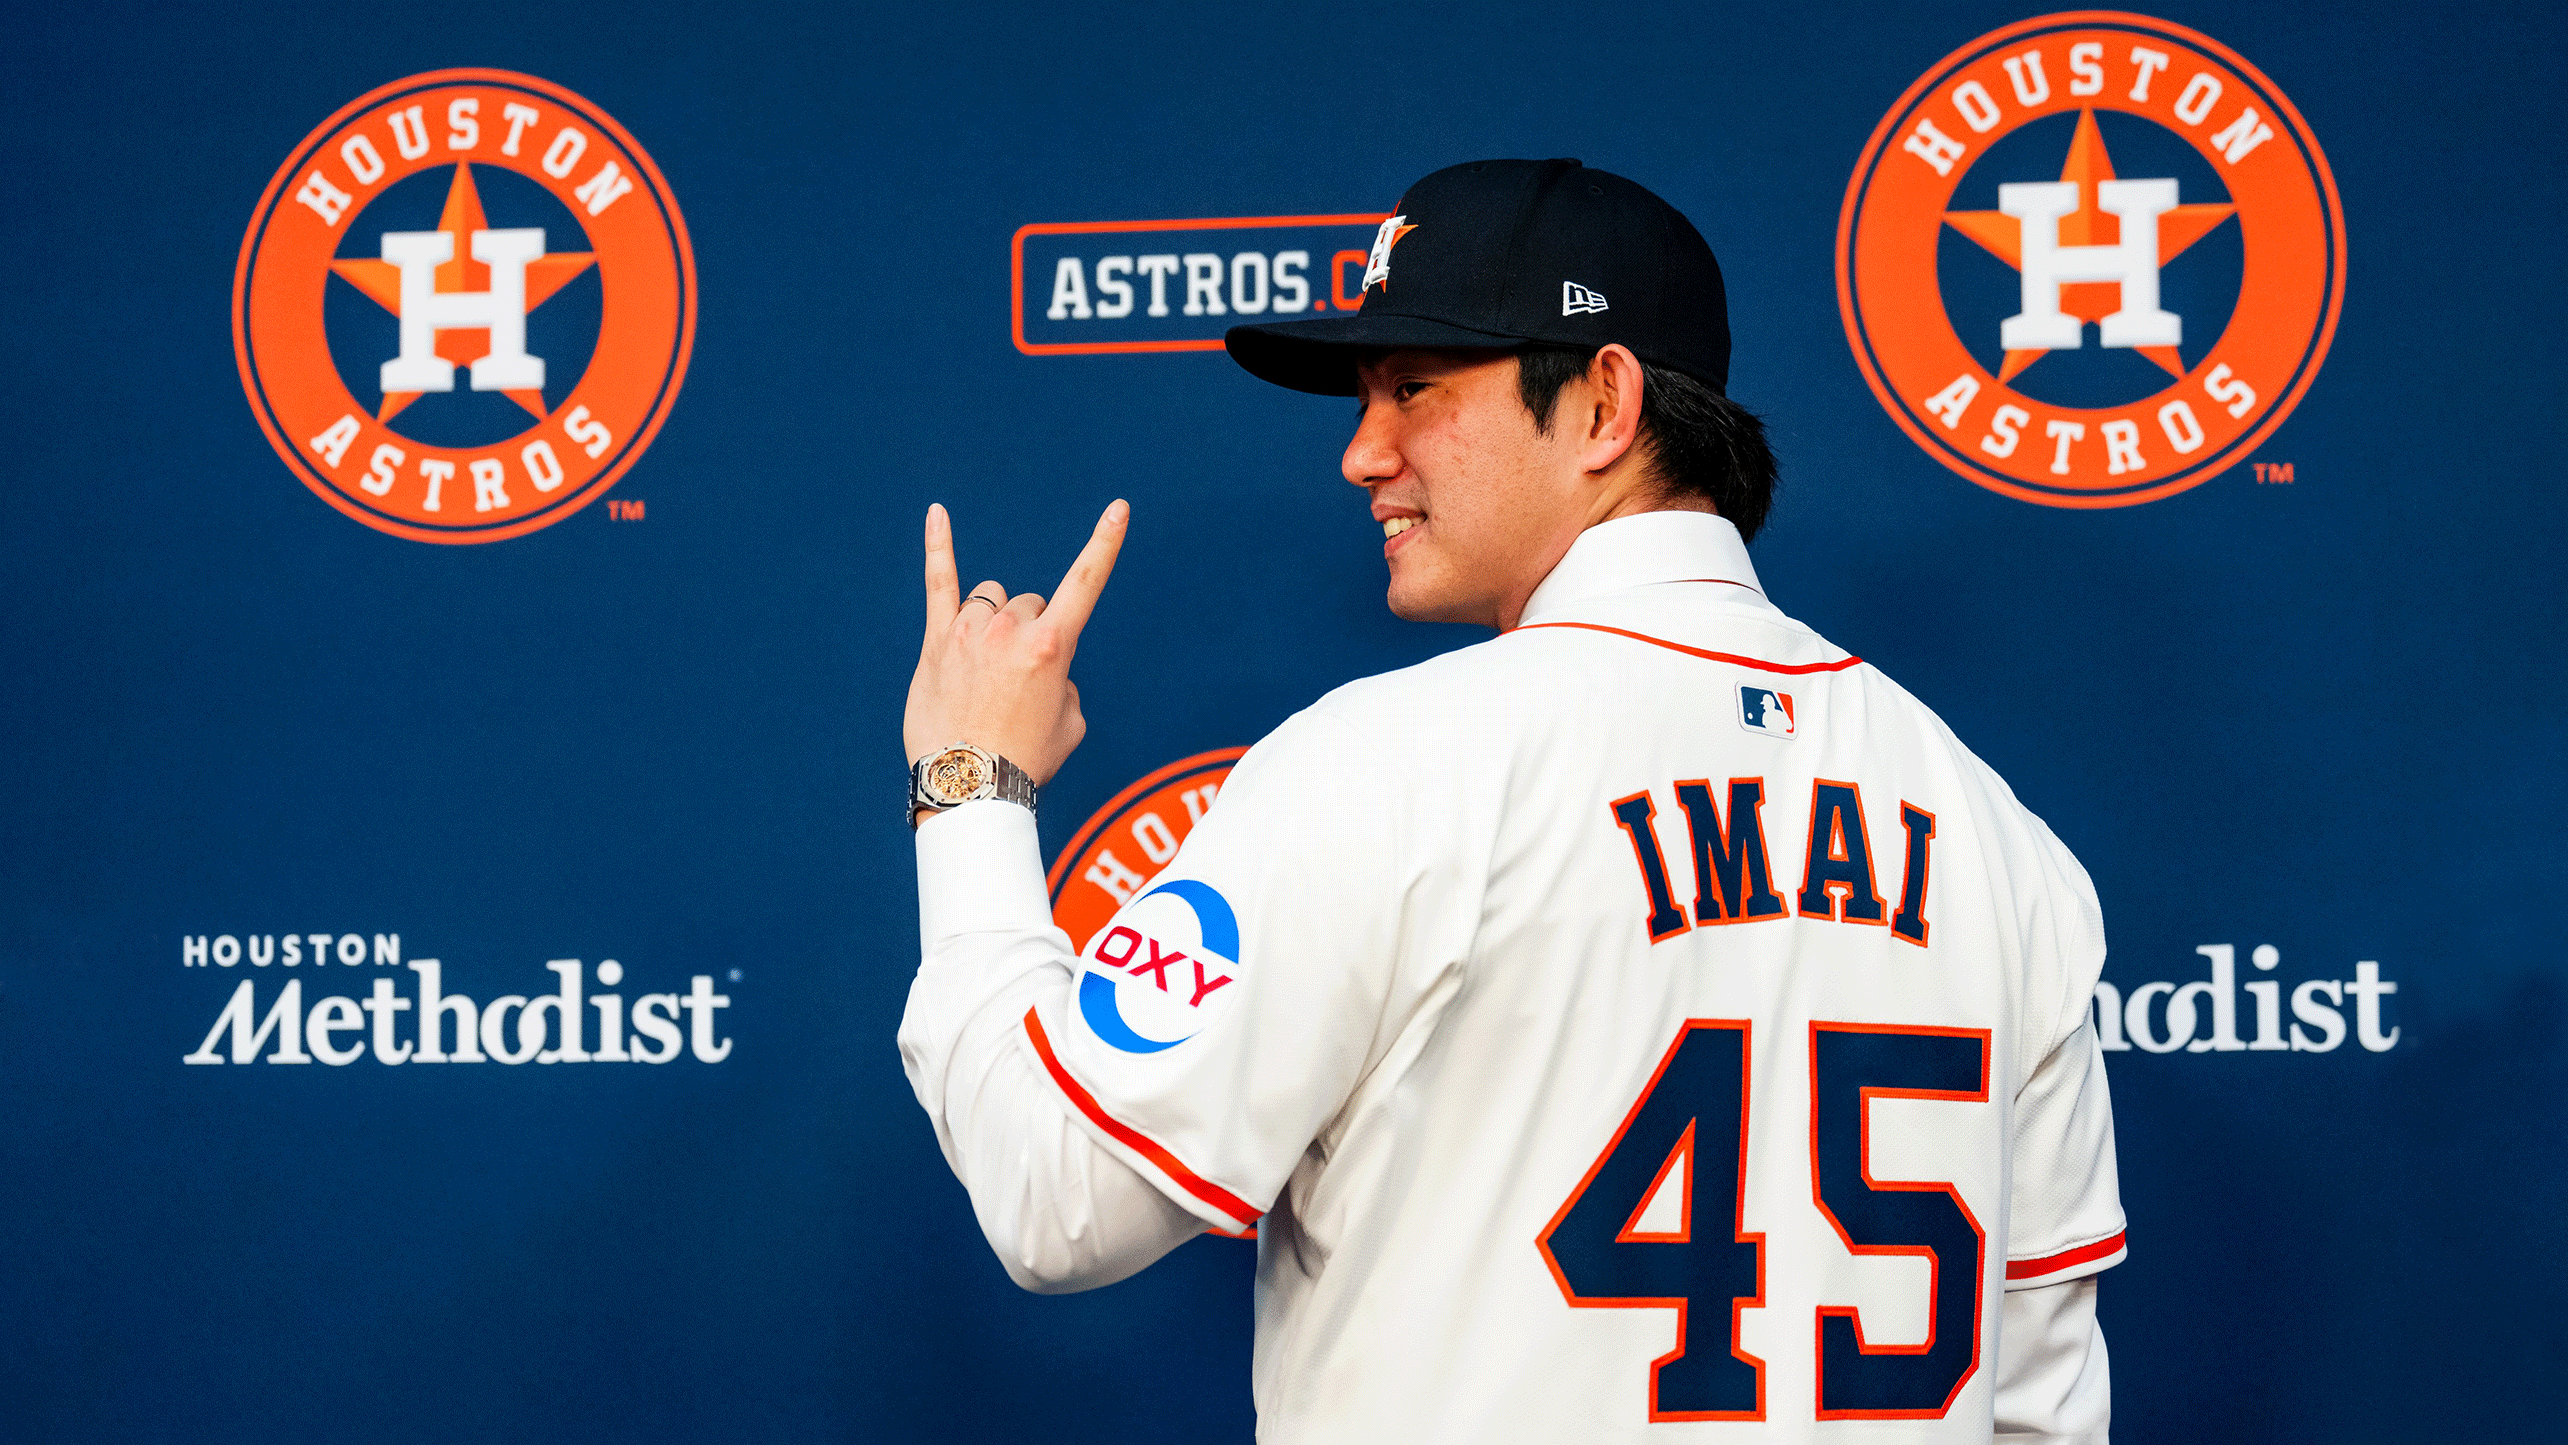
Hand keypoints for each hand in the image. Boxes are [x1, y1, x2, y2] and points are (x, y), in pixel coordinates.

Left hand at [905, 499, 1129, 788]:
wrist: (969, 786)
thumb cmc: (1025, 760)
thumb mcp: (1069, 722)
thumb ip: (1062, 681)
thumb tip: (1036, 665)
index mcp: (1052, 647)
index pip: (1086, 582)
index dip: (1105, 543)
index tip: (1118, 509)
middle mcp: (1011, 630)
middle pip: (1032, 603)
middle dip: (1032, 632)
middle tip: (1017, 683)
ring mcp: (970, 631)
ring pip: (992, 599)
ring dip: (995, 622)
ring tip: (986, 669)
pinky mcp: (937, 641)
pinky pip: (939, 581)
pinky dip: (940, 546)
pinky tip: (938, 513)